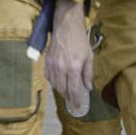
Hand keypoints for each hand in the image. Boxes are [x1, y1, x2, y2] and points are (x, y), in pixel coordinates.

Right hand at [44, 0, 92, 115]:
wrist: (66, 27)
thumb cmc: (79, 41)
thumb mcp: (89, 57)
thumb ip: (88, 74)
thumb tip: (88, 88)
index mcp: (73, 67)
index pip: (73, 90)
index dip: (75, 100)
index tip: (78, 107)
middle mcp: (61, 68)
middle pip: (62, 89)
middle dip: (68, 98)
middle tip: (73, 102)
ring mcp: (52, 65)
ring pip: (55, 85)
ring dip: (61, 91)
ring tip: (67, 94)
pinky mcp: (47, 62)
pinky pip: (49, 78)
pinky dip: (54, 83)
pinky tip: (59, 83)